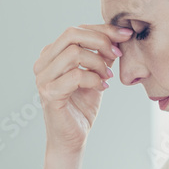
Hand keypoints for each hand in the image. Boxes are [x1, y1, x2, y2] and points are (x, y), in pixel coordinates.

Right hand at [34, 24, 133, 154]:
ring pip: (73, 53)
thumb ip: (101, 55)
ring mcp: (43, 78)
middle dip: (100, 40)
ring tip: (107, 77)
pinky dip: (94, 79)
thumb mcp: (95, 74)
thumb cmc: (81, 107)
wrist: (71, 139)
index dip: (102, 29)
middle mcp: (43, 63)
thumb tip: (119, 35)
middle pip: (71, 34)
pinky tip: (102, 88)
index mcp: (51, 55)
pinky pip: (75, 76)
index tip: (125, 35)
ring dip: (98, 63)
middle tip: (117, 53)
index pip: (76, 30)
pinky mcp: (49, 94)